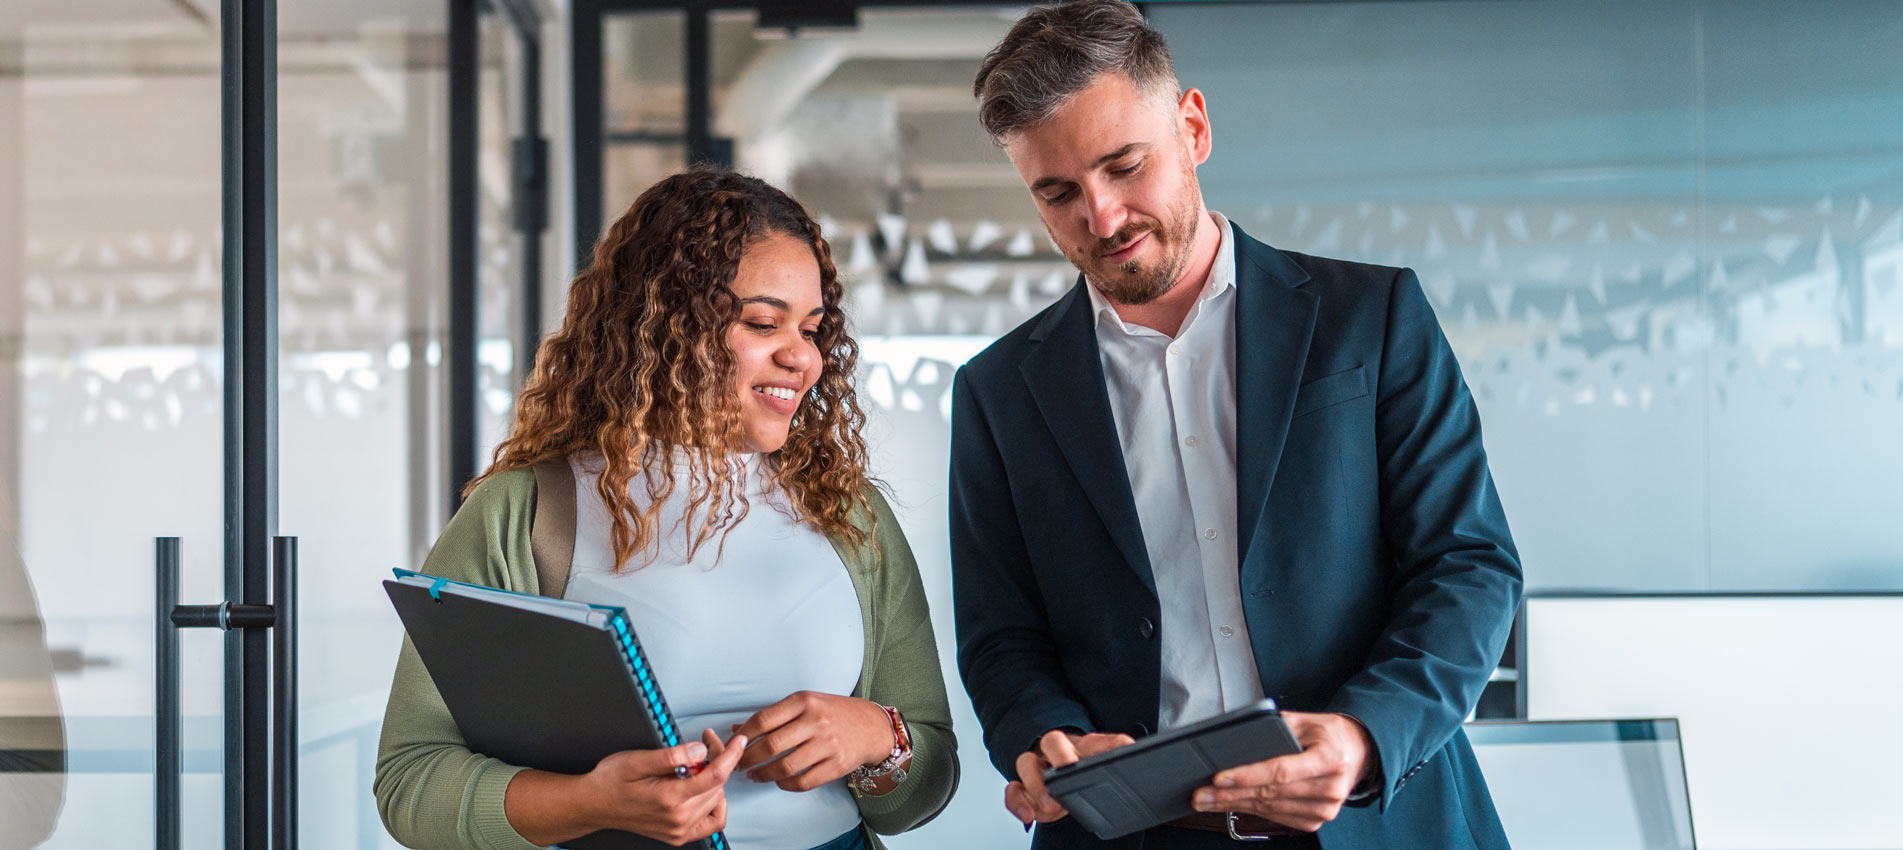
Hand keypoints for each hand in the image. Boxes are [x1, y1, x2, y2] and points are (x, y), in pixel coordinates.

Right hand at [577, 729, 747, 844]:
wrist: (595, 805)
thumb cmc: (611, 780)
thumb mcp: (636, 760)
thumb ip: (671, 756)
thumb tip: (700, 750)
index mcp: (669, 799)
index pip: (715, 776)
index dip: (731, 755)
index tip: (739, 740)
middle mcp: (678, 819)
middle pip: (718, 785)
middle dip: (717, 760)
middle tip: (703, 743)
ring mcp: (680, 830)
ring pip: (717, 799)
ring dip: (714, 778)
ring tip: (695, 764)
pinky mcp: (680, 835)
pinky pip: (713, 821)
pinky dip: (715, 803)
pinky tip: (703, 789)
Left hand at [731, 691, 893, 791]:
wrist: (871, 726)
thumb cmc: (832, 713)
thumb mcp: (805, 703)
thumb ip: (773, 716)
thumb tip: (736, 730)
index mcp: (804, 701)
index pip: (763, 720)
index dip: (743, 736)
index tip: (733, 746)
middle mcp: (816, 721)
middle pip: (770, 746)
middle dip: (748, 759)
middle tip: (738, 765)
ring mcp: (828, 744)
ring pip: (784, 767)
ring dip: (763, 775)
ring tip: (754, 775)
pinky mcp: (837, 765)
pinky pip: (803, 782)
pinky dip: (785, 785)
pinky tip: (778, 781)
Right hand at [1003, 729, 1134, 826]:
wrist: (1064, 778)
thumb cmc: (1086, 771)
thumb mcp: (1107, 766)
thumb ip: (1120, 758)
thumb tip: (1132, 750)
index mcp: (1084, 746)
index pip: (1094, 740)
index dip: (1103, 746)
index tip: (1114, 754)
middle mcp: (1057, 751)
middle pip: (1052, 741)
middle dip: (1059, 755)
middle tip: (1067, 770)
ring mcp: (1037, 767)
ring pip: (1026, 762)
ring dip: (1036, 783)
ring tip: (1049, 804)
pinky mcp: (1023, 788)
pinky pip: (1013, 790)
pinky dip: (1017, 802)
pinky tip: (1028, 816)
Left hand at [1190, 711, 1374, 831]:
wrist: (1359, 753)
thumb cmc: (1328, 734)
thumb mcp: (1305, 721)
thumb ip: (1276, 728)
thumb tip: (1239, 739)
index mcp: (1330, 758)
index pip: (1281, 771)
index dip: (1247, 775)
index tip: (1219, 777)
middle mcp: (1330, 788)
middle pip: (1270, 793)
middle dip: (1229, 794)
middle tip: (1200, 794)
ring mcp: (1325, 809)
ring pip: (1269, 808)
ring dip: (1234, 805)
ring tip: (1208, 800)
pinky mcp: (1316, 821)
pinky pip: (1277, 817)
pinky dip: (1252, 810)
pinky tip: (1231, 804)